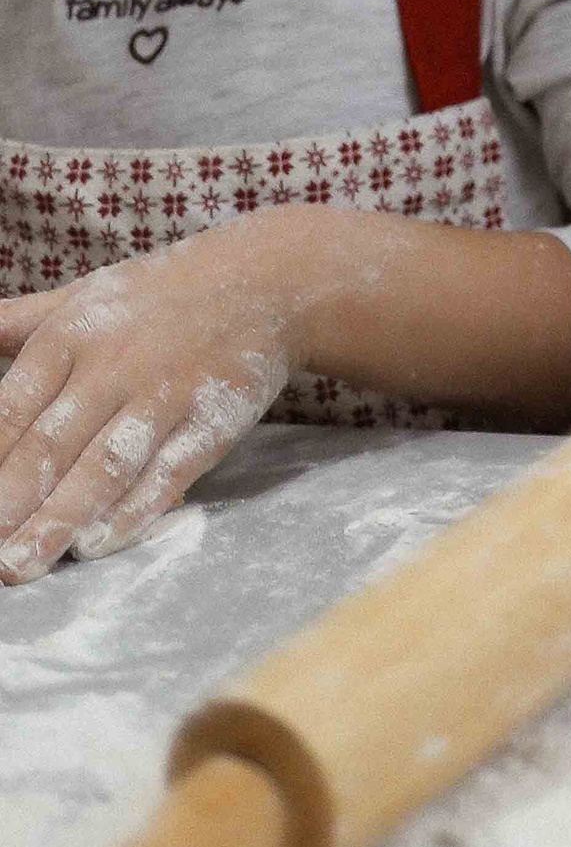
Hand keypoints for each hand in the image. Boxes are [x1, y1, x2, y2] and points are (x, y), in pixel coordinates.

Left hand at [0, 226, 295, 577]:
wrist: (269, 279)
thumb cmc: (160, 294)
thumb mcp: (85, 293)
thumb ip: (18, 321)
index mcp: (73, 332)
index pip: (13, 407)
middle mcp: (116, 364)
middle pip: (52, 444)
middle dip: (11, 503)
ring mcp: (167, 395)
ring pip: (104, 467)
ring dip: (59, 521)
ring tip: (20, 567)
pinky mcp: (210, 424)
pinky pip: (165, 476)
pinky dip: (131, 513)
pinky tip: (95, 545)